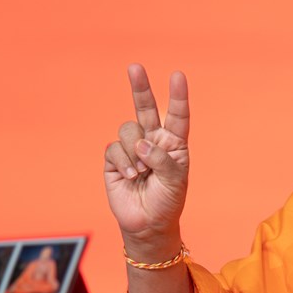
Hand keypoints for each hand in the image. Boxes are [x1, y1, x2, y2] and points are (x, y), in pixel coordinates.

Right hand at [103, 66, 190, 250]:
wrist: (147, 224)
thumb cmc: (168, 201)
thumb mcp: (175, 181)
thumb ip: (162, 159)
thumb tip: (141, 143)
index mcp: (174, 142)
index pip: (177, 115)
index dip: (177, 96)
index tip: (177, 76)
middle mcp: (153, 140)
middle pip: (146, 108)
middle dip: (140, 87)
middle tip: (134, 67)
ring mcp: (132, 148)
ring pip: (128, 129)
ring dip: (135, 150)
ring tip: (141, 171)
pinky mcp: (114, 159)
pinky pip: (115, 148)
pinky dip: (123, 161)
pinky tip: (130, 176)